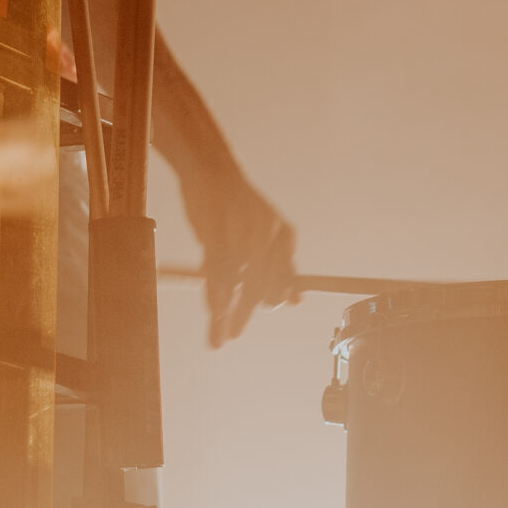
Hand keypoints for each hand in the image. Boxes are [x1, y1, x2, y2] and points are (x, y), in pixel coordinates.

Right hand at [181, 159, 299, 346]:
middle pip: (263, 287)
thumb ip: (281, 267)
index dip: (272, 299)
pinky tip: (214, 314)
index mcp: (284, 236)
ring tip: (222, 337)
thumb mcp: (267, 235)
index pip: (285, 279)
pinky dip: (216, 298)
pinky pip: (218, 275)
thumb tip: (296, 301)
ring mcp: (242, 233)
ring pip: (237, 285)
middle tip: (235, 333)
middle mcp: (268, 235)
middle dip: (246, 313)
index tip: (261, 311)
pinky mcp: (218, 232)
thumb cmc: (238, 208)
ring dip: (229, 315)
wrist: (211, 171)